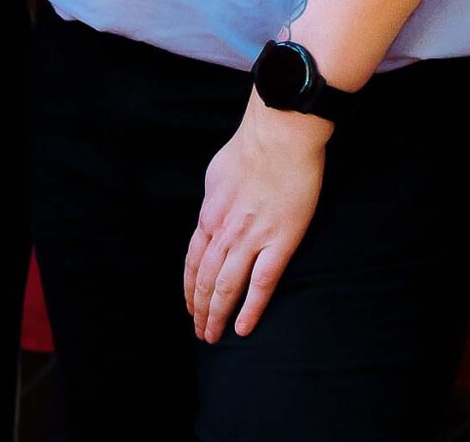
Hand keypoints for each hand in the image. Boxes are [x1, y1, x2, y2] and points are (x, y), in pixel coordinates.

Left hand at [185, 95, 330, 342]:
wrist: (279, 135)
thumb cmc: (251, 147)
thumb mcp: (217, 174)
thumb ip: (214, 201)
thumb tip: (211, 216)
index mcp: (209, 215)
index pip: (192, 262)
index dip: (190, 289)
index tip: (190, 307)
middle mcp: (224, 232)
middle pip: (205, 280)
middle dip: (200, 310)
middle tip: (201, 332)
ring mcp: (251, 238)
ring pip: (226, 287)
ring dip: (217, 315)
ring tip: (214, 335)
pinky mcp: (280, 241)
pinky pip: (261, 284)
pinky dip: (250, 309)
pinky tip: (243, 328)